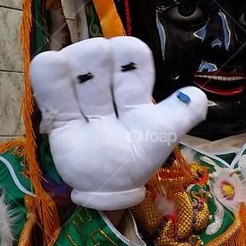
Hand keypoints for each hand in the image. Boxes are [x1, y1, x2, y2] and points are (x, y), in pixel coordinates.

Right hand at [29, 37, 207, 208]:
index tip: (132, 57)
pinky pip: (51, 98)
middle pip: (99, 60)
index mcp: (133, 92)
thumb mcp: (164, 135)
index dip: (130, 54)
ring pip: (75, 74)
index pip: (131, 58)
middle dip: (97, 59)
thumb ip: (183, 114)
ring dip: (73, 64)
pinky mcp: (60, 120)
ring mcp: (81, 104)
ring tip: (66, 62)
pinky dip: (48, 79)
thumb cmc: (137, 159)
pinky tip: (48, 63)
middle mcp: (106, 91)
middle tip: (97, 62)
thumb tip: (197, 95)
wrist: (110, 190)